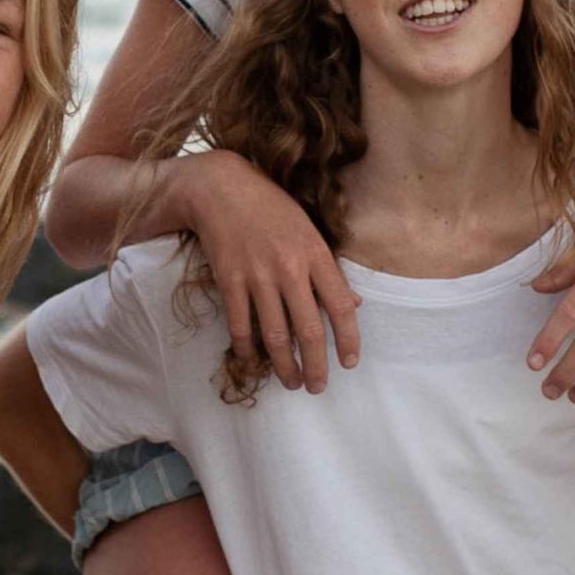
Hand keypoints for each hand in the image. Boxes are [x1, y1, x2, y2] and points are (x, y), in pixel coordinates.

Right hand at [177, 150, 360, 393]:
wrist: (220, 188)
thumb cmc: (271, 207)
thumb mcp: (309, 230)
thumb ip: (330, 269)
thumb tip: (353, 303)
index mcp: (316, 254)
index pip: (341, 306)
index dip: (348, 339)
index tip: (350, 363)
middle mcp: (290, 268)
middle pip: (309, 329)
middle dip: (316, 364)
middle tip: (317, 386)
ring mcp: (257, 275)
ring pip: (275, 334)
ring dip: (285, 365)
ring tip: (292, 382)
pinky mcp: (229, 280)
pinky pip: (241, 324)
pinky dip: (247, 347)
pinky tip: (253, 360)